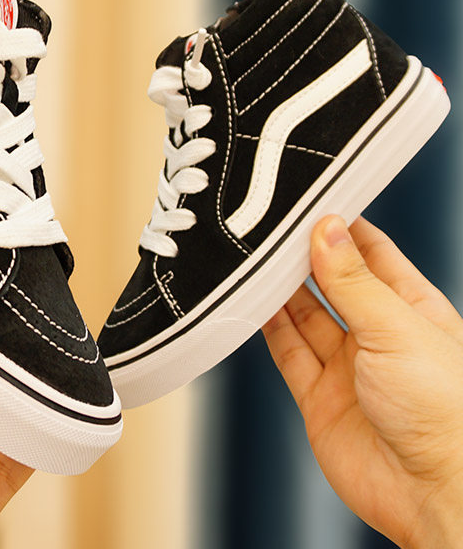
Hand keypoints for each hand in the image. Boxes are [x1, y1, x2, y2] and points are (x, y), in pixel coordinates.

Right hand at [263, 215, 462, 548]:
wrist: (436, 495)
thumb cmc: (447, 412)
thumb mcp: (397, 328)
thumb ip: (353, 280)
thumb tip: (327, 228)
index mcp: (413, 311)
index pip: (373, 254)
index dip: (343, 227)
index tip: (311, 200)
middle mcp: (379, 335)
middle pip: (333, 283)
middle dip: (303, 257)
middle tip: (270, 229)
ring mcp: (348, 367)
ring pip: (305, 316)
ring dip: (280, 290)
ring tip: (253, 260)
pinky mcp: (320, 398)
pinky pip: (288, 353)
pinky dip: (268, 329)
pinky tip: (252, 304)